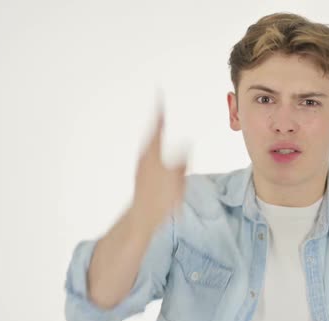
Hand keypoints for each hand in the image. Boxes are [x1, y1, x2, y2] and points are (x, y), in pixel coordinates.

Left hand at [131, 97, 186, 224]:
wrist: (141, 218)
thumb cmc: (158, 199)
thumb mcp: (177, 178)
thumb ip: (182, 160)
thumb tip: (187, 145)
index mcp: (152, 153)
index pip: (157, 125)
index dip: (159, 109)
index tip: (159, 94)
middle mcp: (144, 156)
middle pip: (151, 133)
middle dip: (156, 120)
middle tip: (160, 106)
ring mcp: (141, 165)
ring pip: (150, 143)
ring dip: (155, 134)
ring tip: (160, 125)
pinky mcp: (141, 174)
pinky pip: (149, 154)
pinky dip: (155, 147)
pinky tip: (158, 153)